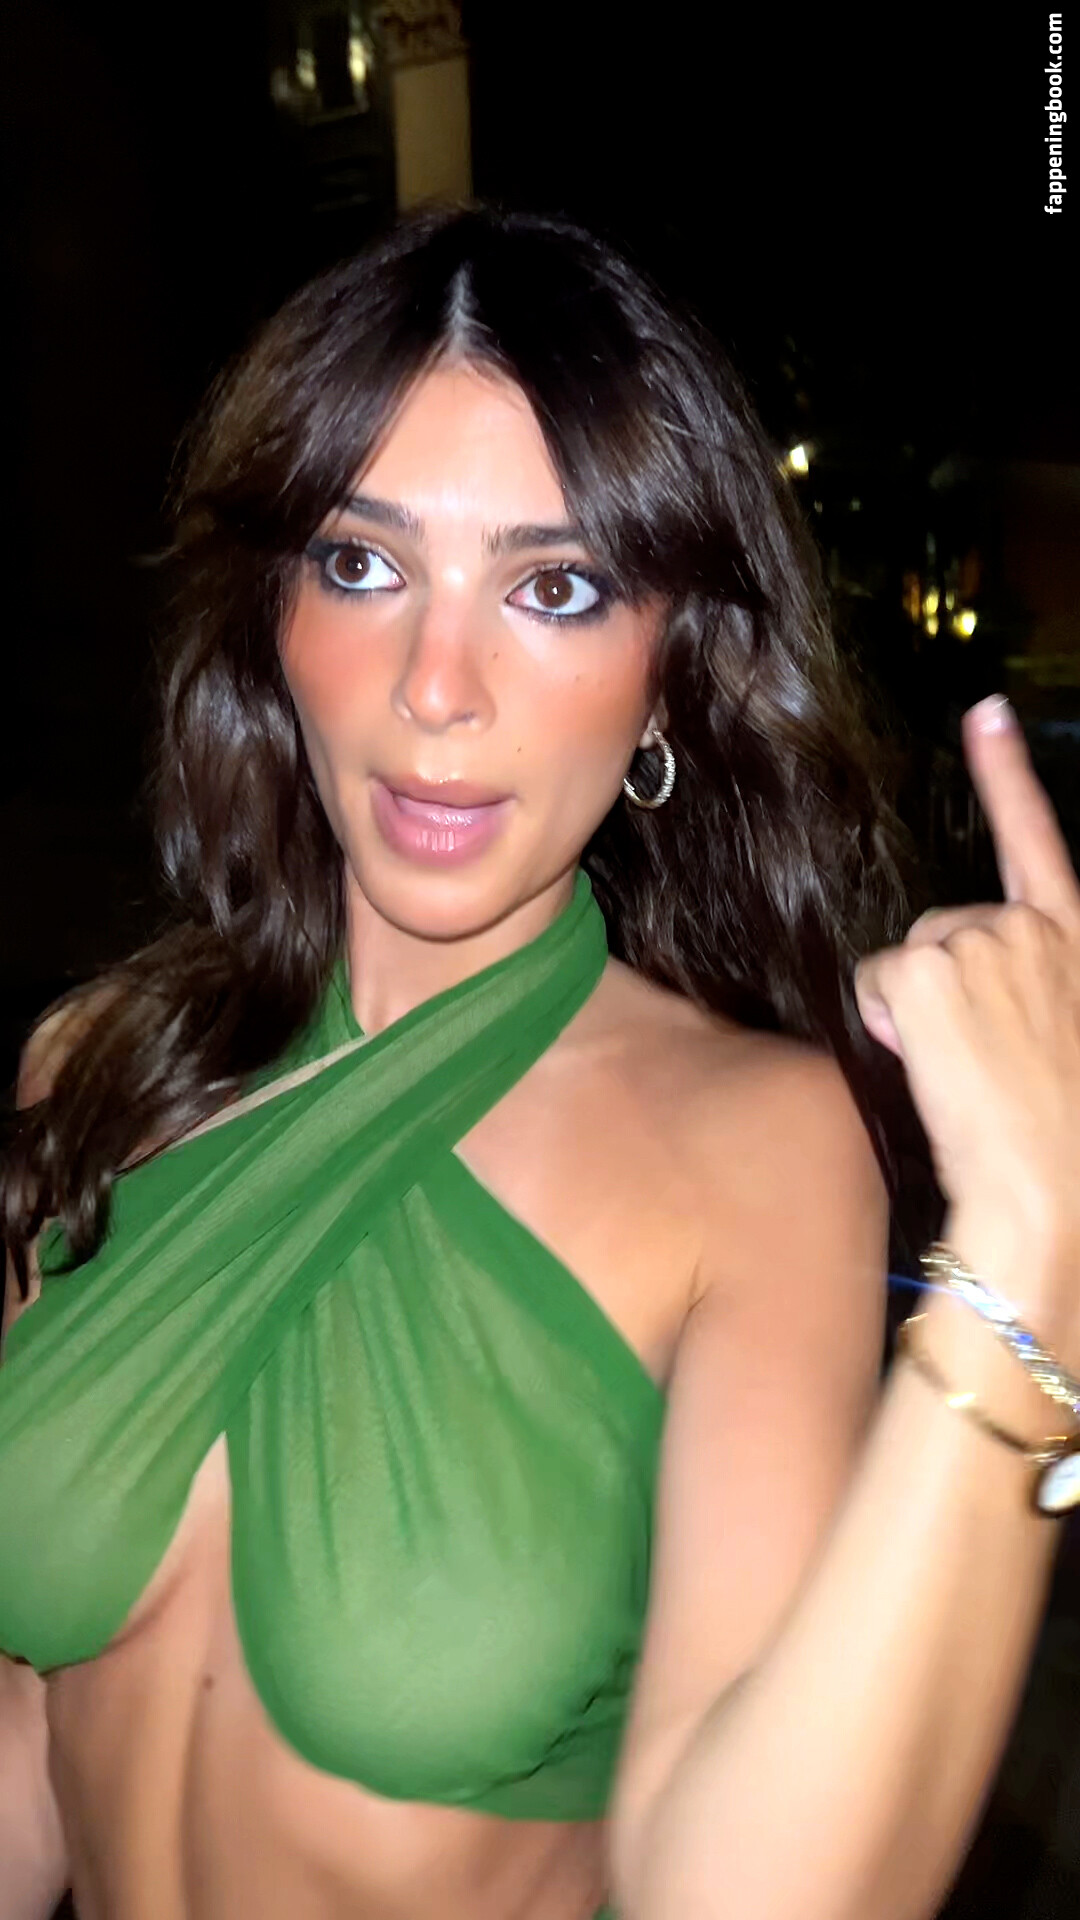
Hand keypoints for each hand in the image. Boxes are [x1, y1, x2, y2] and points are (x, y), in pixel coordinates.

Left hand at [855, 697, 1079, 1339]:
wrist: (1053, 1192)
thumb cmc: (1058, 1136)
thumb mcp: (1059, 1037)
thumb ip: (1024, 985)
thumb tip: (956, 986)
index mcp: (1077, 942)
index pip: (1038, 842)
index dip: (1007, 774)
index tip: (985, 711)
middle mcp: (1032, 929)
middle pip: (940, 927)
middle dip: (938, 985)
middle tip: (979, 1059)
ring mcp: (981, 941)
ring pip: (905, 960)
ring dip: (914, 1010)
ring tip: (965, 1071)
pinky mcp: (930, 968)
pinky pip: (876, 985)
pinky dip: (888, 1025)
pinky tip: (932, 1066)